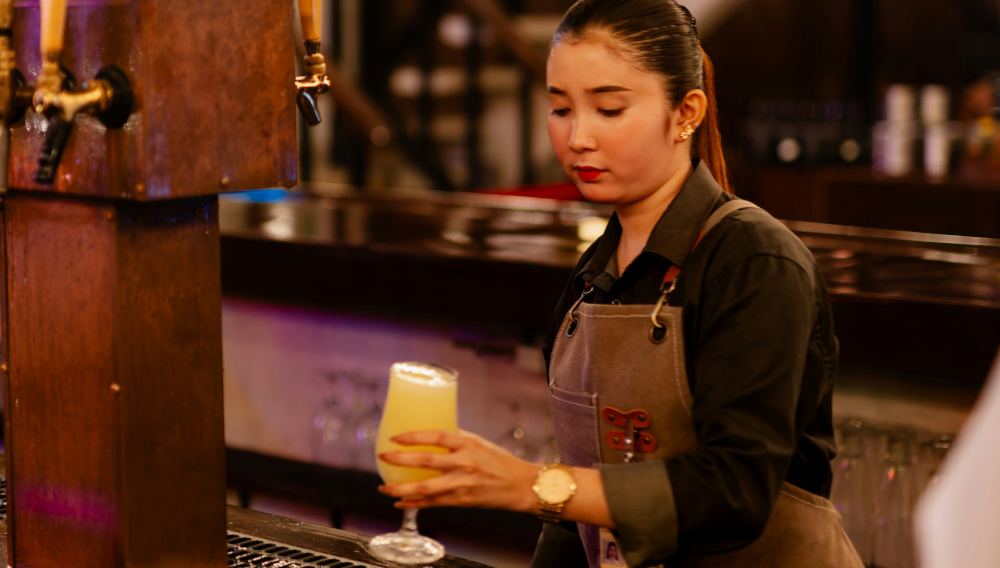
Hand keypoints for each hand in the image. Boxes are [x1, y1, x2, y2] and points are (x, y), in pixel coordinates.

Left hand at [377, 429, 539, 512]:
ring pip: (425, 488)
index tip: (395, 437)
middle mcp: (464, 463)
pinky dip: (414, 504)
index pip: (435, 436)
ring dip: (401, 488)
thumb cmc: (500, 462)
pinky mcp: (462, 501)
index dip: (413, 436)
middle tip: (382, 457)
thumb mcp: (479, 443)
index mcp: (467, 444)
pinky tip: (400, 502)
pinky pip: (433, 503)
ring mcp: (462, 484)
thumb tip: (432, 433)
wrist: (520, 486)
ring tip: (384, 487)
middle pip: (425, 461)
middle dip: (400, 459)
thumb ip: (457, 438)